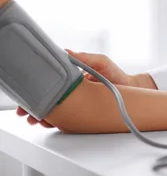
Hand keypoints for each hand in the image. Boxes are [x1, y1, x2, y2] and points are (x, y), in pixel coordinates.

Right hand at [16, 50, 156, 128]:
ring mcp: (76, 103)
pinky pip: (65, 119)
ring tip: (35, 119)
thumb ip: (85, 58)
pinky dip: (55, 122)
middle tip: (25, 111)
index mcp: (72, 77)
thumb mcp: (101, 62)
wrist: (131, 90)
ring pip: (53, 110)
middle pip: (47, 98)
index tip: (28, 94)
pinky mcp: (82, 114)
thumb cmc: (116, 74)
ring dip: (42, 115)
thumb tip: (66, 52)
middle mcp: (71, 90)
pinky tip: (49, 123)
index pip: (49, 82)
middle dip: (34, 105)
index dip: (37, 88)